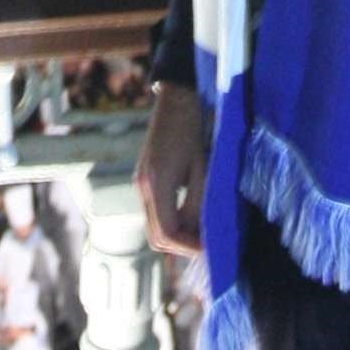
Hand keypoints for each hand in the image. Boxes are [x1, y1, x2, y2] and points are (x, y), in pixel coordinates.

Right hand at [136, 80, 209, 260]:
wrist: (176, 100)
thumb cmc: (194, 130)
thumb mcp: (202, 168)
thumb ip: (198, 202)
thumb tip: (200, 233)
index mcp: (156, 184)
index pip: (167, 233)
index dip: (189, 246)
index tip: (210, 249)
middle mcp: (142, 187)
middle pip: (156, 237)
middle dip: (182, 246)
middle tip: (208, 246)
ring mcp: (140, 184)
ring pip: (154, 227)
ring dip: (177, 235)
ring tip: (203, 233)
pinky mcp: (143, 181)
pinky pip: (155, 213)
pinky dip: (172, 221)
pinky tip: (192, 216)